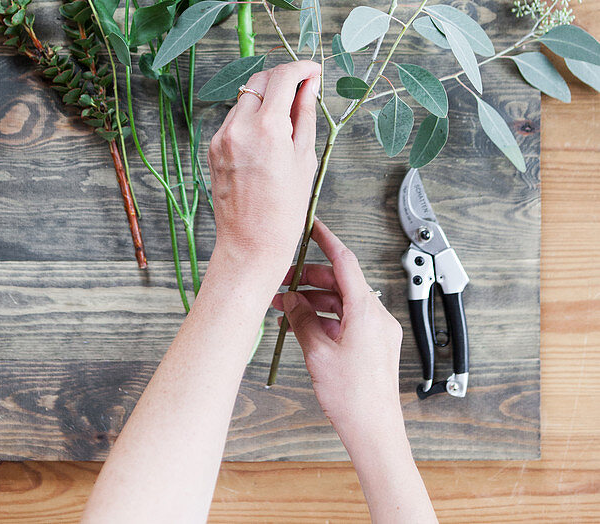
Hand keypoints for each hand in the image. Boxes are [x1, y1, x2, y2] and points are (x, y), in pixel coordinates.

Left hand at [207, 60, 319, 287]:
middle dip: (283, 78)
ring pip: (246, 97)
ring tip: (286, 122)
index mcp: (268, 128)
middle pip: (261, 79)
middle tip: (303, 90)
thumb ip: (305, 115)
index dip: (302, 68)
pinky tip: (266, 139)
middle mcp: (240, 126)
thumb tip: (310, 85)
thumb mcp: (305, 159)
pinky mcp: (212, 146)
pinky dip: (251, 117)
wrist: (250, 244)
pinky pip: (234, 118)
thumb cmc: (285, 209)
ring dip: (266, 98)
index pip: (283, 76)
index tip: (314, 71)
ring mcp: (222, 136)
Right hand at [273, 218, 407, 467]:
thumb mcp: (318, 352)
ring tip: (285, 306)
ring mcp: (377, 331)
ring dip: (314, 300)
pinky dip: (326, 317)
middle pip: (340, 282)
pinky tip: (303, 324)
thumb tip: (291, 299)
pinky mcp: (374, 345)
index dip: (327, 240)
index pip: (345, 261)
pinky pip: (348, 319)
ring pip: (342, 301)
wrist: (374, 432)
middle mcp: (376, 315)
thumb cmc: (353, 397)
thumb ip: (302, 319)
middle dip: (309, 278)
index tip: (312, 226)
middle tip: (282, 280)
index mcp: (366, 310)